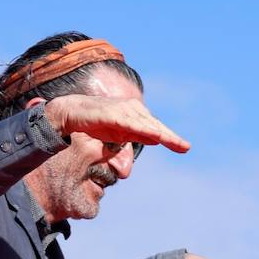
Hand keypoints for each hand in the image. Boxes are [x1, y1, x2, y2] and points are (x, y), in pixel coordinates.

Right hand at [44, 94, 189, 153]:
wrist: (72, 113)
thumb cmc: (95, 123)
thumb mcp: (120, 134)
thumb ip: (137, 136)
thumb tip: (156, 139)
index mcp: (135, 116)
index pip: (156, 128)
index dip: (170, 138)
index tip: (185, 148)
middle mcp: (133, 110)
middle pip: (155, 126)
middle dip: (171, 137)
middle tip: (186, 148)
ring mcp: (123, 110)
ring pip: (146, 125)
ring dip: (161, 134)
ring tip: (175, 143)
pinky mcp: (113, 113)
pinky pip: (132, 123)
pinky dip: (144, 129)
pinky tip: (155, 136)